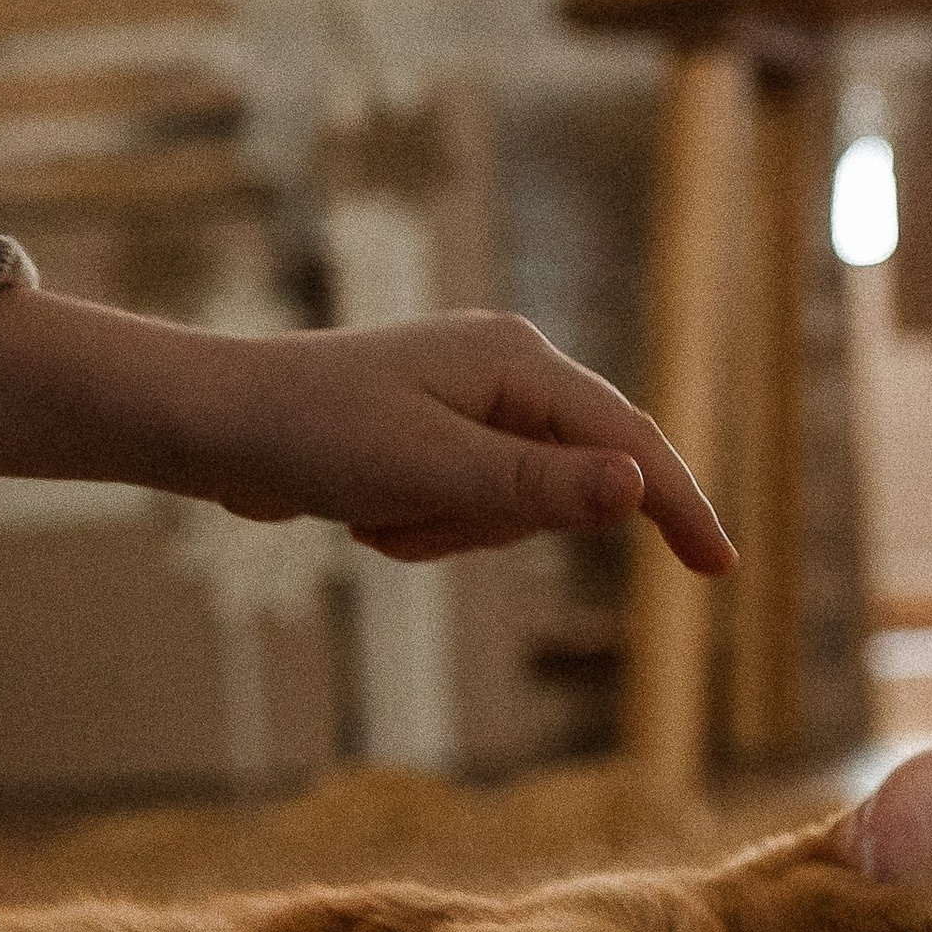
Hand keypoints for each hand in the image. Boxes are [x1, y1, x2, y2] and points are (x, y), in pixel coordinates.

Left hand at [0, 285, 733, 573]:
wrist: (214, 425)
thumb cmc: (313, 436)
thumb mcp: (430, 472)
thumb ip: (538, 488)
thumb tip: (637, 487)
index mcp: (517, 362)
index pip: (629, 442)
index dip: (677, 506)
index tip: (718, 570)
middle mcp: (506, 372)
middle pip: (566, 486)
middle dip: (494, 526)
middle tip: (404, 517)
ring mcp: (473, 403)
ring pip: (515, 511)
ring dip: (449, 533)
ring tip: (374, 513)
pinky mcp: (439, 435)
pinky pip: (468, 511)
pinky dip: (424, 528)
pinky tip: (364, 512)